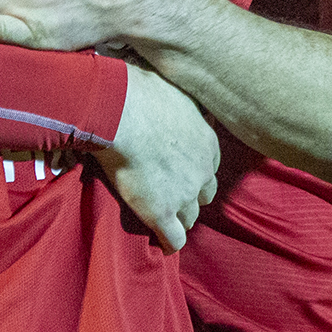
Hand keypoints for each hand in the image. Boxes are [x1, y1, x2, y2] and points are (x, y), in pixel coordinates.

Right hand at [93, 61, 218, 252]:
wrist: (121, 112)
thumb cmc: (141, 91)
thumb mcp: (172, 89)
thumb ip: (178, 101)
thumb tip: (168, 92)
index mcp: (207, 141)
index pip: (209, 165)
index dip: (194, 168)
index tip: (179, 168)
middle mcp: (202, 171)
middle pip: (205, 194)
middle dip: (190, 194)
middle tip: (169, 191)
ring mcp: (184, 195)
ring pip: (190, 218)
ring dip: (178, 217)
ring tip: (160, 215)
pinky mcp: (160, 213)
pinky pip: (173, 239)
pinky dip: (167, 242)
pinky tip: (160, 242)